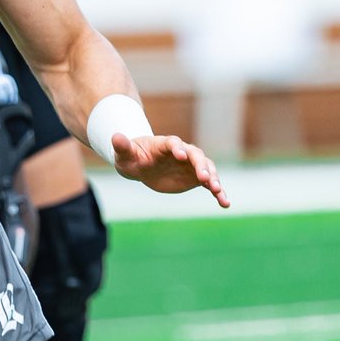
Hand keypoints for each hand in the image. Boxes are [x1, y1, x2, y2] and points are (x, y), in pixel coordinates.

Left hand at [111, 133, 230, 208]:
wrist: (142, 166)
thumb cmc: (132, 157)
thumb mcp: (125, 154)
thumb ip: (122, 146)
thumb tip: (114, 137)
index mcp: (165, 144)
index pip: (173, 143)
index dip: (177, 148)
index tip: (181, 154)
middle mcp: (182, 152)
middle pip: (196, 155)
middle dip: (201, 165)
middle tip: (205, 178)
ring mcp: (191, 165)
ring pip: (207, 169)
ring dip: (214, 179)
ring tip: (218, 192)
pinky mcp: (196, 178)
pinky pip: (210, 184)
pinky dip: (218, 192)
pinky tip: (225, 203)